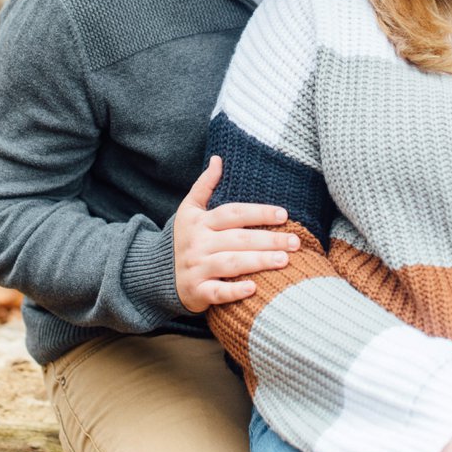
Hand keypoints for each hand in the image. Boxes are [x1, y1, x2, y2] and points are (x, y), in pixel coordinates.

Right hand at [173, 155, 297, 313]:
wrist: (157, 273)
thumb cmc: (184, 239)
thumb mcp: (189, 210)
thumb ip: (204, 185)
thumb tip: (218, 159)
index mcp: (200, 222)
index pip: (232, 213)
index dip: (258, 212)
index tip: (284, 214)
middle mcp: (198, 243)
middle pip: (237, 239)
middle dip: (268, 239)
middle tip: (295, 241)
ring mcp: (196, 267)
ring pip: (231, 263)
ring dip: (258, 261)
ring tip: (284, 260)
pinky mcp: (196, 291)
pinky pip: (216, 292)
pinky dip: (234, 291)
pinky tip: (253, 289)